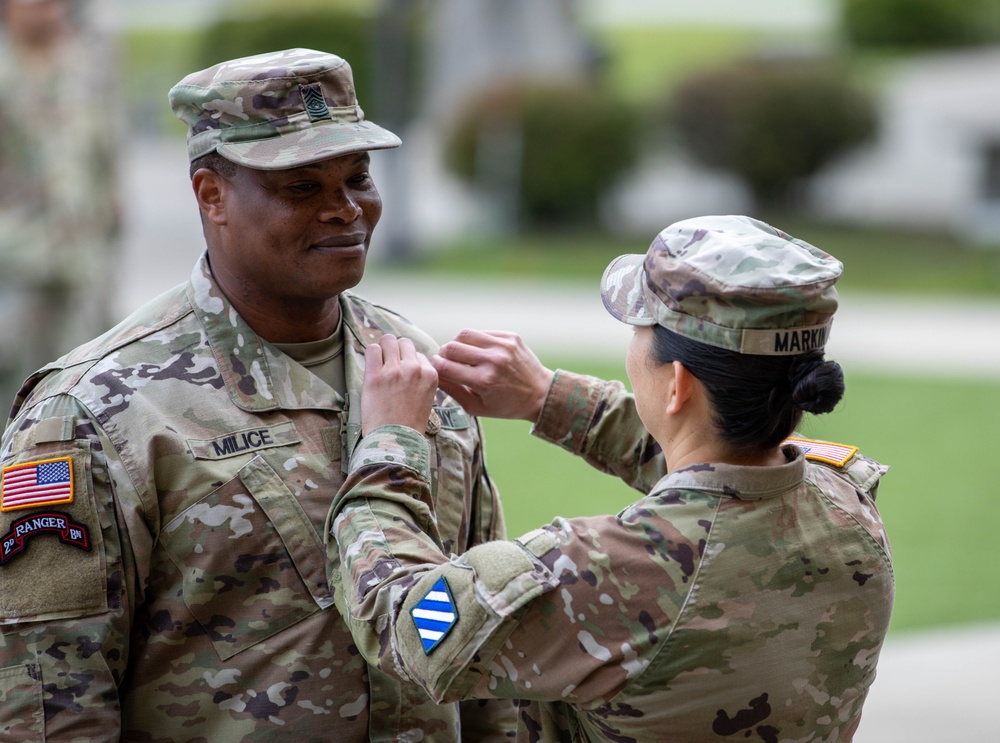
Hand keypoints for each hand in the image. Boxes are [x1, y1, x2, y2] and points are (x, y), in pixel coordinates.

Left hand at [362, 335, 438, 435]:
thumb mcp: (426, 398)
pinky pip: (373, 349)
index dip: (409, 362)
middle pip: (404, 343)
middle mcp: (415, 369)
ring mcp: (395, 371)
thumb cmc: (409, 424)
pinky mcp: (376, 375)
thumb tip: (409, 364)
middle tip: (389, 364)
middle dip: (396, 351)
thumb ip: (421, 379)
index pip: (419, 354)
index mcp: (430, 375)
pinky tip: (372, 367)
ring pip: (388, 340)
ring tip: (380, 364)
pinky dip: (371, 355)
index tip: (402, 373)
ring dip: (383, 350)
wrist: (395, 441)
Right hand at [431, 329, 553, 422]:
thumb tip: (434, 375)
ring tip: (462, 355)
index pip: (444, 366)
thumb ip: (453, 391)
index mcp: (483, 381)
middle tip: (448, 362)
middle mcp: (493, 360)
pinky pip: (482, 332)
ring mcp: (503, 346)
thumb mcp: (477, 407)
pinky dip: (476, 341)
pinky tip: (480, 352)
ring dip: (458, 344)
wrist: (540, 394)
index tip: (436, 369)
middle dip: (444, 354)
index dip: (435, 367)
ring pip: (464, 334)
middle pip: (451, 347)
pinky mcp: (510, 337)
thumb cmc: (506, 405)